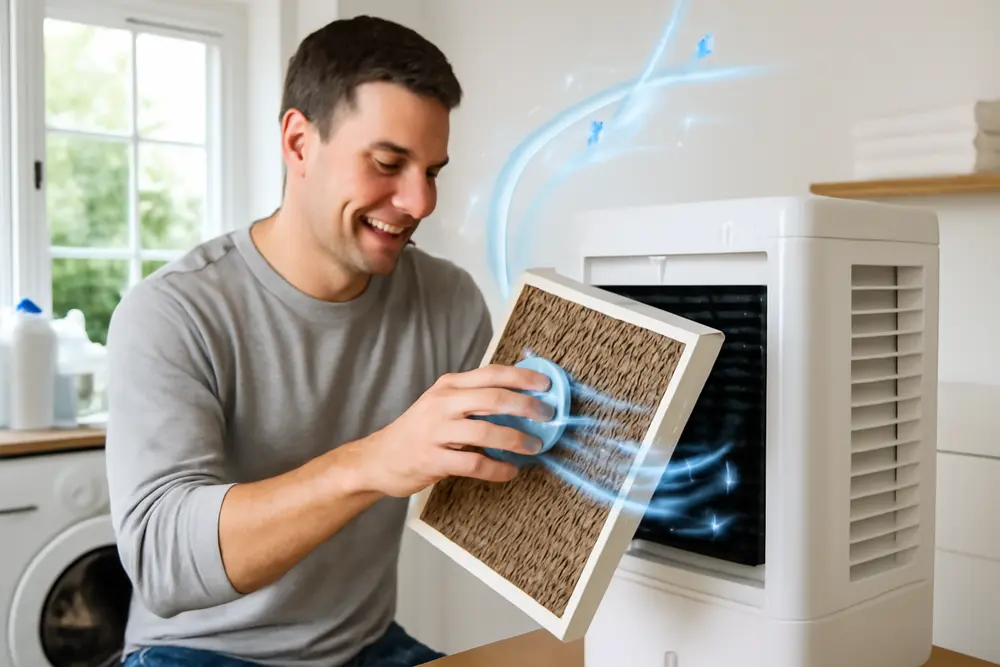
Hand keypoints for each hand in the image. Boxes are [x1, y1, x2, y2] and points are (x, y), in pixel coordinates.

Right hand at [356, 364, 555, 496]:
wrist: (379, 458)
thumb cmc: (418, 431)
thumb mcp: (442, 404)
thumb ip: (474, 399)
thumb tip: (520, 399)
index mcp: (448, 385)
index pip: (491, 373)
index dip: (522, 377)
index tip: (546, 385)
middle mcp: (442, 403)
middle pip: (493, 398)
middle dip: (526, 406)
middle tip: (547, 415)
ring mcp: (437, 431)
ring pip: (487, 431)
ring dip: (516, 439)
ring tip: (534, 446)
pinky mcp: (434, 459)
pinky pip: (475, 463)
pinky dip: (498, 469)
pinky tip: (510, 471)